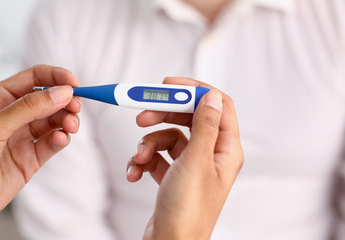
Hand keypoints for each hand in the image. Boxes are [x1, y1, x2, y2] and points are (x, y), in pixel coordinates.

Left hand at [0, 65, 80, 219]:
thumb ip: (30, 107)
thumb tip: (63, 92)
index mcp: (0, 99)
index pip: (34, 78)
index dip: (56, 77)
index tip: (75, 83)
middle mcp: (15, 116)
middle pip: (49, 100)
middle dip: (66, 101)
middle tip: (76, 106)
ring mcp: (24, 137)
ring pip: (54, 122)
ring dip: (67, 120)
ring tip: (71, 125)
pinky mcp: (32, 159)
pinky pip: (52, 145)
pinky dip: (61, 140)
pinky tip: (61, 138)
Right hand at [127, 77, 243, 239]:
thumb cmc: (187, 209)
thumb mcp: (196, 160)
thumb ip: (205, 125)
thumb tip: (212, 96)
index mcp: (225, 149)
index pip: (217, 105)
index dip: (194, 90)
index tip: (168, 84)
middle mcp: (211, 154)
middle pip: (188, 119)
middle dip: (162, 115)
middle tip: (141, 115)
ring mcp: (192, 165)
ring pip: (169, 137)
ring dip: (148, 144)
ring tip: (138, 158)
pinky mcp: (174, 175)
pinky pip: (158, 156)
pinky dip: (144, 161)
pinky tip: (134, 173)